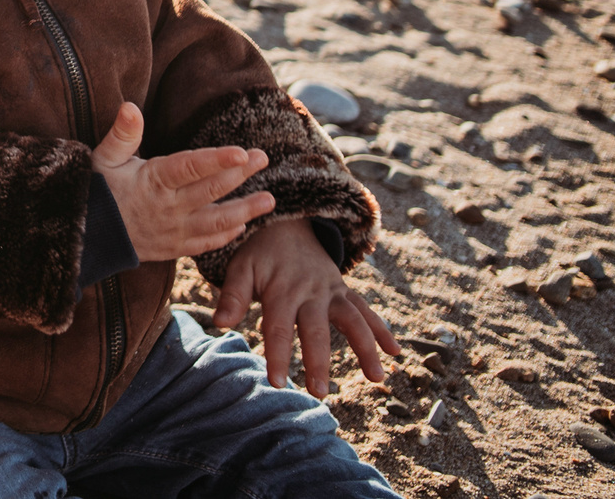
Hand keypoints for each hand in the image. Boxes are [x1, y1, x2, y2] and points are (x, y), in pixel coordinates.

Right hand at [91, 101, 273, 262]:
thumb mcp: (104, 158)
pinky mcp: (174, 247)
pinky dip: (226, 235)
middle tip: (264, 158)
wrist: (85, 236)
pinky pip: (206, 243)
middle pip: (211, 190)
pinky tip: (243, 226)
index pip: (190, 168)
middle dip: (241, 173)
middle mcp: (168, 207)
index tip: (243, 152)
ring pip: (216, 221)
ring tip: (270, 200)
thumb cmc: (95, 191)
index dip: (217, 160)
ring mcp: (173, 230)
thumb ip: (122, 134)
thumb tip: (130, 106)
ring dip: (245, 210)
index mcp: (152, 181)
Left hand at [212, 218, 401, 395]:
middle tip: (319, 393)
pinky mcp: (343, 290)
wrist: (285, 221)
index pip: (278, 328)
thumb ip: (232, 295)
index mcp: (282, 290)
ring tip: (377, 378)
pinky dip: (382, 330)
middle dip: (318, 362)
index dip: (278, 355)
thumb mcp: (240, 267)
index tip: (277, 383)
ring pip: (353, 320)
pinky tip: (395, 353)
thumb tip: (219, 323)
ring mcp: (331, 290)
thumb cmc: (257, 251)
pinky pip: (366, 310)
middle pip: (316, 330)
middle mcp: (310, 292)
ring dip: (366, 348)